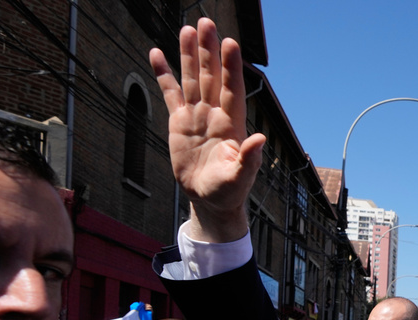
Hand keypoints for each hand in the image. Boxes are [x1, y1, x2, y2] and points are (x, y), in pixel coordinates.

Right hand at [148, 18, 264, 241]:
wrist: (208, 198)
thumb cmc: (228, 191)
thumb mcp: (239, 178)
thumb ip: (249, 159)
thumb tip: (259, 139)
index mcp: (231, 124)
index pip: (232, 89)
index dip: (231, 67)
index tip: (230, 43)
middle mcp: (214, 114)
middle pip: (211, 76)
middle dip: (208, 51)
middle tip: (206, 22)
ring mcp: (196, 115)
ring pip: (191, 79)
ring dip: (189, 55)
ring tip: (187, 29)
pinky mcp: (178, 122)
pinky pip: (170, 93)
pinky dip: (164, 74)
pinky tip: (157, 53)